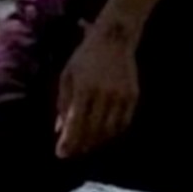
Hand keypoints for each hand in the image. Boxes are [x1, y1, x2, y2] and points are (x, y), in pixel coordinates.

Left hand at [54, 19, 140, 158]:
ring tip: (86, 145)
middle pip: (92, 131)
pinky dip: (112, 133)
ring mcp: (121, 95)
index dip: (68, 142)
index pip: (75, 124)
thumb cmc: (85, 57)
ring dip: (96, 142)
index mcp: (84, 88)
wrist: (114, 37)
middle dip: (80, 146)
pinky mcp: (133, 96)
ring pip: (109, 130)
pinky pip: (123, 123)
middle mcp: (104, 93)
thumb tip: (60, 131)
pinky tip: (103, 134)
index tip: (61, 154)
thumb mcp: (67, 76)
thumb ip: (62, 104)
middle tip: (72, 153)